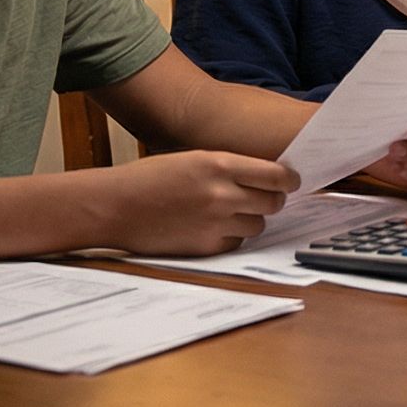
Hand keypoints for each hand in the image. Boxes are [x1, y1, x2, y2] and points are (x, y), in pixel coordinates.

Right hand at [101, 149, 296, 256]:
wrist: (115, 206)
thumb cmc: (150, 178)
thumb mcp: (193, 158)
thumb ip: (229, 167)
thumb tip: (268, 177)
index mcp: (219, 164)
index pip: (276, 175)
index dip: (289, 180)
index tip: (291, 181)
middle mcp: (222, 194)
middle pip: (274, 202)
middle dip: (273, 199)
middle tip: (264, 197)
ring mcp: (215, 223)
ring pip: (258, 225)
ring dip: (252, 218)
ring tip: (231, 211)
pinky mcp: (206, 247)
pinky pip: (237, 243)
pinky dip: (232, 236)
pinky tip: (214, 226)